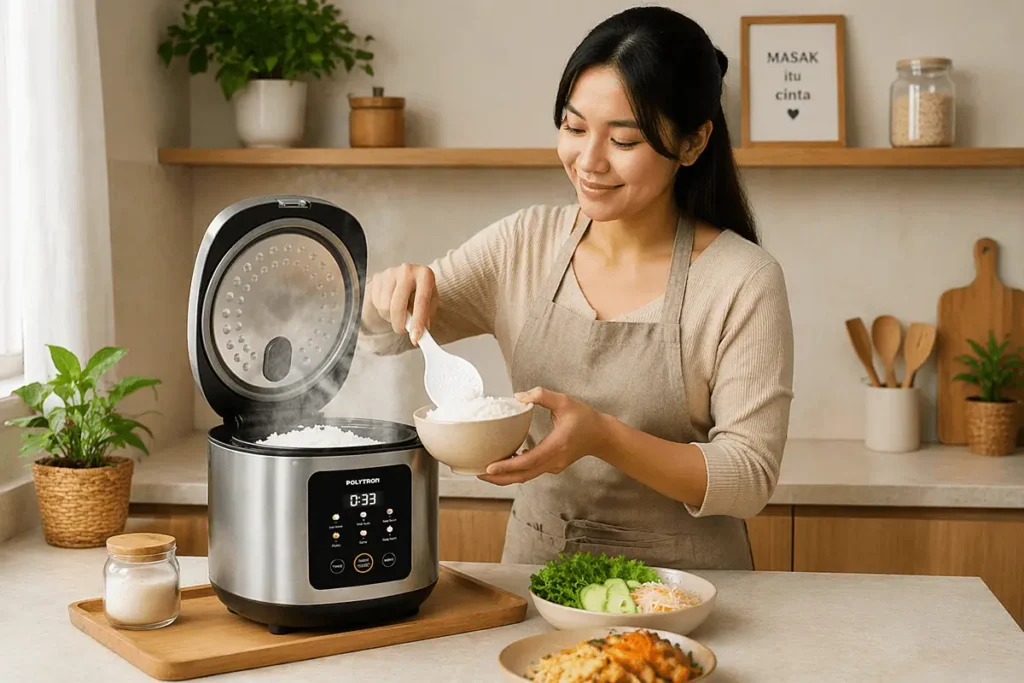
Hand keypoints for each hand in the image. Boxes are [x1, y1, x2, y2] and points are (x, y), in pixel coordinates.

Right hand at [363, 263, 437, 344]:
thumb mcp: (430, 302)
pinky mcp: (377, 278)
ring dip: (391, 317)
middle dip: (399, 324)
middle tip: (403, 330)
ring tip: (399, 313)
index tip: (415, 337)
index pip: (420, 302)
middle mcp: (407, 270)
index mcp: (425, 275)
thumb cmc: (420, 291)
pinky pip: (376, 304)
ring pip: (385, 307)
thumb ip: (426, 316)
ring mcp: (390, 273)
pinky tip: (390, 305)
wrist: (406, 277)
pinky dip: (383, 311)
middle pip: (398, 305)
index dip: (417, 322)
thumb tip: (420, 333)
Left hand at [478, 387, 609, 485]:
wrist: (601, 435)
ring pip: (525, 476)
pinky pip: (530, 472)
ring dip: (505, 476)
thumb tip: (519, 397)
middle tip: (478, 472)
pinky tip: (503, 462)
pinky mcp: (552, 466)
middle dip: (499, 477)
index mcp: (556, 446)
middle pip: (523, 476)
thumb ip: (542, 396)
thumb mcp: (565, 401)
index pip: (528, 461)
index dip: (507, 466)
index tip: (489, 467)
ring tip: (485, 470)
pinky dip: (515, 471)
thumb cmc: (584, 418)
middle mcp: (554, 461)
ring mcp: (553, 466)